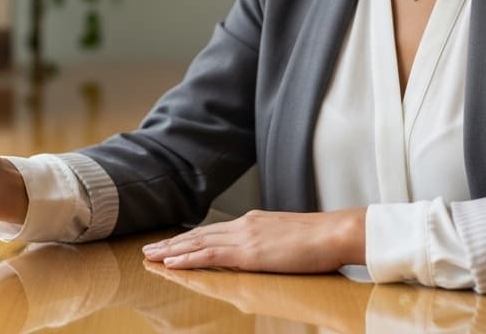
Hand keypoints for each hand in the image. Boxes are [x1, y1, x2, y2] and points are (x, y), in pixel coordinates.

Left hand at [141, 208, 365, 272]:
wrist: (336, 232)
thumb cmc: (322, 240)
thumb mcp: (290, 239)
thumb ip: (272, 244)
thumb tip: (265, 254)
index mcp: (254, 222)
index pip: (214, 231)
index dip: (190, 238)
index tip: (172, 243)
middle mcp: (244, 225)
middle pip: (199, 234)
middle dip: (173, 243)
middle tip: (149, 250)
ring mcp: (244, 237)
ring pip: (198, 243)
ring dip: (172, 250)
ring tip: (151, 257)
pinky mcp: (247, 251)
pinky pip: (209, 255)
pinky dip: (187, 258)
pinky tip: (172, 263)